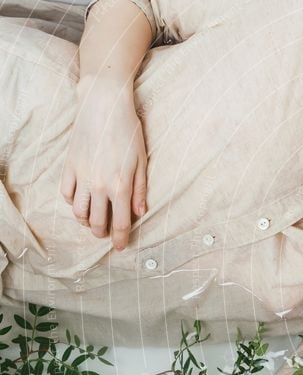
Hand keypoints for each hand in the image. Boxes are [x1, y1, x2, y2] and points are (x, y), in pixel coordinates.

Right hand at [60, 77, 147, 249]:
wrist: (103, 106)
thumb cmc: (129, 131)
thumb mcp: (142, 161)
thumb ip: (140, 189)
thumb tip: (140, 212)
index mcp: (120, 186)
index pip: (121, 223)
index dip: (121, 239)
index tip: (122, 247)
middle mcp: (98, 185)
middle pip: (97, 222)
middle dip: (102, 233)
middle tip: (107, 235)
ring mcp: (81, 176)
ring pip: (78, 211)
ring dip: (86, 221)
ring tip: (93, 221)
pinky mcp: (69, 166)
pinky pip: (66, 193)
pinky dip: (73, 202)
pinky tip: (81, 201)